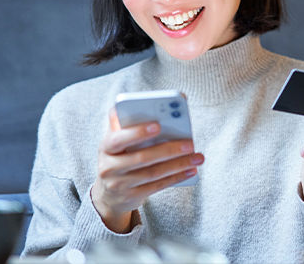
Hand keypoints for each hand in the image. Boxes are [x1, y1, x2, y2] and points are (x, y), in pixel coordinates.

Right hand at [91, 109, 203, 232]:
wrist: (109, 195)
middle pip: (141, 158)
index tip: (158, 125)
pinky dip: (176, 177)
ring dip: (179, 164)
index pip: (118, 139)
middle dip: (169, 150)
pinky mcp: (132, 197)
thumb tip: (145, 106)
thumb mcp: (116, 142)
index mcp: (105, 147)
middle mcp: (109, 167)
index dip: (137, 132)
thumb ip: (127, 124)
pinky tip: (190, 170)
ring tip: (197, 157)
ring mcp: (119, 185)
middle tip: (189, 143)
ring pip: (153, 173)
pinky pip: (158, 186)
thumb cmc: (118, 158)